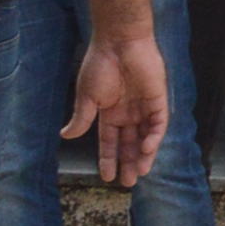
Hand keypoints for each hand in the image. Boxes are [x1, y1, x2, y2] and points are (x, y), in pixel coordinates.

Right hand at [66, 29, 170, 192]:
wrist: (119, 42)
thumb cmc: (100, 65)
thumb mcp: (87, 97)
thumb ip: (81, 118)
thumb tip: (65, 136)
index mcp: (109, 112)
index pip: (110, 141)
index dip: (108, 158)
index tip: (106, 177)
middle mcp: (128, 112)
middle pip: (129, 143)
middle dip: (128, 162)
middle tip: (128, 183)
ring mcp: (144, 106)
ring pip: (145, 137)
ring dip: (143, 155)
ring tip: (140, 173)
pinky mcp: (158, 99)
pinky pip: (159, 123)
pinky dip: (154, 137)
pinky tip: (147, 150)